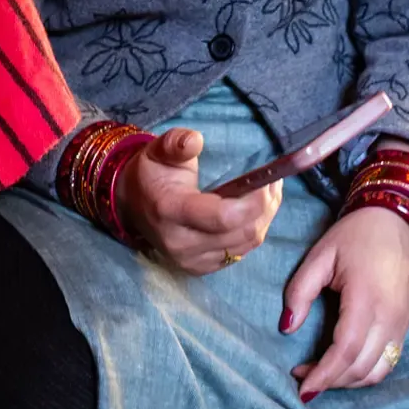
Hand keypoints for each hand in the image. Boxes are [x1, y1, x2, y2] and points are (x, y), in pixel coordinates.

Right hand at [115, 128, 282, 275]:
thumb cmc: (153, 172)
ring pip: (247, 243)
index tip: (267, 176)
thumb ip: (177, 142)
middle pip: (241, 232)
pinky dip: (256, 228)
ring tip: (270, 189)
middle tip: (274, 177)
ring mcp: (192, 261)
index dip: (252, 200)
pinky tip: (258, 208)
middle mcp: (181, 243)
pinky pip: (241, 251)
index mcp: (171, 210)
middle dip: (265, 205)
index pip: (222, 217)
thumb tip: (195, 140)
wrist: (134, 204)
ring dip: (266, 216)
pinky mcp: (201, 268)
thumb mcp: (159, 149)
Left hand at [282, 206, 408, 399]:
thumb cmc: (355, 236)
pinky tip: (344, 366)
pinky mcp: (405, 326)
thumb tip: (287, 328)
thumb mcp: (321, 255)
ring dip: (348, 382)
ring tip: (322, 374)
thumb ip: (300, 291)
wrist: (395, 223)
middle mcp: (389, 317)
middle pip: (360, 368)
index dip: (323, 375)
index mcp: (366, 298)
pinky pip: (387, 363)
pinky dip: (365, 374)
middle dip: (330, 381)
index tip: (301, 388)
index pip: (345, 350)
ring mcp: (401, 324)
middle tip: (303, 376)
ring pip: (376, 373)